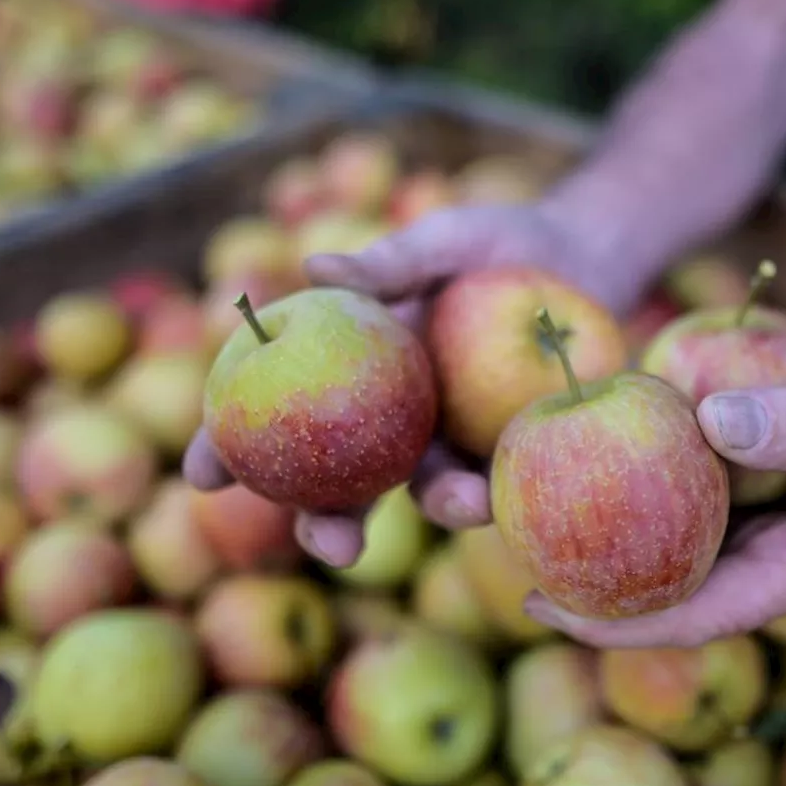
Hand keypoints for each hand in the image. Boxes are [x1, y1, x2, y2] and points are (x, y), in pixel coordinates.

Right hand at [183, 202, 647, 565]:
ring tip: (454, 503)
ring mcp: (450, 437)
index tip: (202, 474)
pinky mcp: (506, 447)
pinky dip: (489, 490)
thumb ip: (390, 261)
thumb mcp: (444, 242)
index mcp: (352, 367)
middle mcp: (391, 416)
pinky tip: (493, 493)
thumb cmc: (497, 243)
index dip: (232, 444)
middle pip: (339, 481)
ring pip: (420, 494)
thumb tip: (315, 265)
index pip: (277, 409)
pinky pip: (492, 478)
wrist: (583, 257)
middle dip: (324, 524)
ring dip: (434, 511)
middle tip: (329, 543)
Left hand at [521, 351, 785, 647]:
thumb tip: (708, 420)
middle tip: (511, 553)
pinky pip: (700, 496)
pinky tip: (608, 454)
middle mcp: (779, 558)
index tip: (541, 604)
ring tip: (538, 510)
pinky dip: (655, 481)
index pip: (697, 614)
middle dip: (598, 580)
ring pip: (681, 540)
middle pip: (674, 584)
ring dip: (618, 529)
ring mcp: (774, 526)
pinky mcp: (771, 487)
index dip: (618, 621)